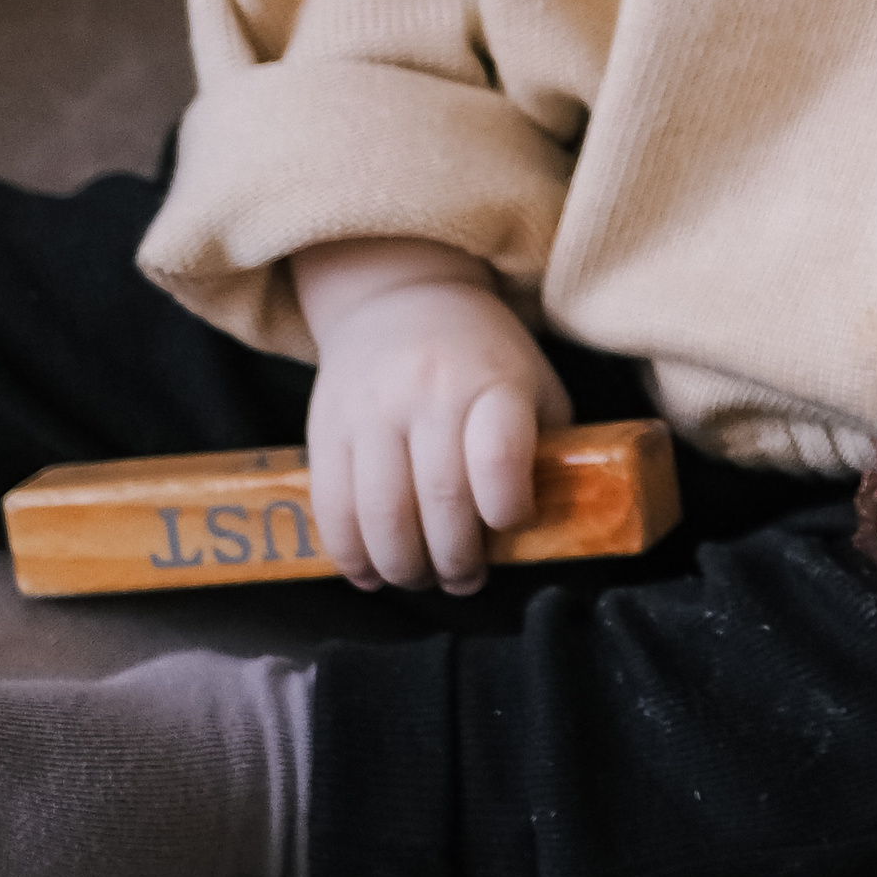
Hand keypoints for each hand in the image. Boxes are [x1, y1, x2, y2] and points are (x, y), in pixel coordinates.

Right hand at [296, 238, 572, 593]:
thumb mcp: (531, 381)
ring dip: (404, 567)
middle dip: (456, 559)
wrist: (401, 296)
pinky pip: (332, 507)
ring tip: (422, 579)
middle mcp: (427, 393)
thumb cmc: (482, 354)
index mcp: (491, 381)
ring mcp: (370, 411)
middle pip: (440, 499)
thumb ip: (544, 445)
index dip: (506, 509)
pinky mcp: (325, 429)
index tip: (510, 526)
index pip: (497, 455)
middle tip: (467, 579)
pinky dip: (351, 555)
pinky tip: (372, 572)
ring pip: (381, 513)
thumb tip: (550, 526)